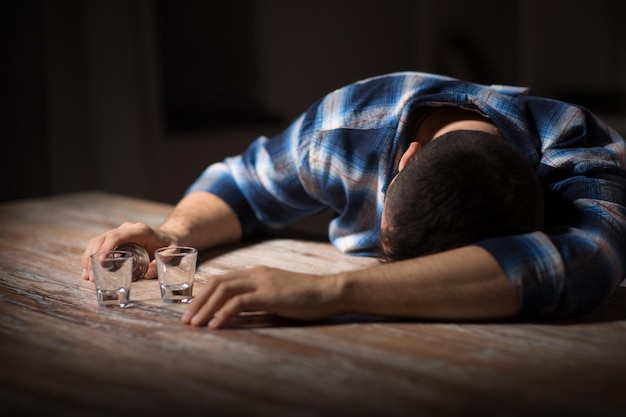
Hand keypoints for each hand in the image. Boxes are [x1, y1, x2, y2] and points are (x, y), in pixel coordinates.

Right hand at [81, 222, 175, 280]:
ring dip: (89, 257)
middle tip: (89, 276)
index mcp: (140, 230)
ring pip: (98, 241)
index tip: (100, 263)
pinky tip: (88, 270)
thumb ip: (165, 260)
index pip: (117, 236)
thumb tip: (148, 272)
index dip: (106, 248)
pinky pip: (101, 245)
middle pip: (103, 238)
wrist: (172, 235)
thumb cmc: (173, 244)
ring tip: (86, 276)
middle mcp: (127, 229)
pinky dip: (92, 256)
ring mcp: (121, 232)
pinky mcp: (117, 238)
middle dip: (92, 256)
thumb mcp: (174, 252)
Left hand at [181, 266, 340, 328]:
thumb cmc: (307, 297)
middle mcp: (255, 274)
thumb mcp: (278, 295)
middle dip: (198, 302)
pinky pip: (238, 302)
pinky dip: (222, 313)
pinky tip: (214, 325)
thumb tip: (239, 312)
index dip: (204, 295)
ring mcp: (262, 282)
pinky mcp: (269, 295)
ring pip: (223, 291)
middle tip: (186, 320)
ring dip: (205, 308)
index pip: (222, 280)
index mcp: (256, 273)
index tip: (192, 311)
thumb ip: (259, 299)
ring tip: (194, 324)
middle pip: (217, 283)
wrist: (330, 292)